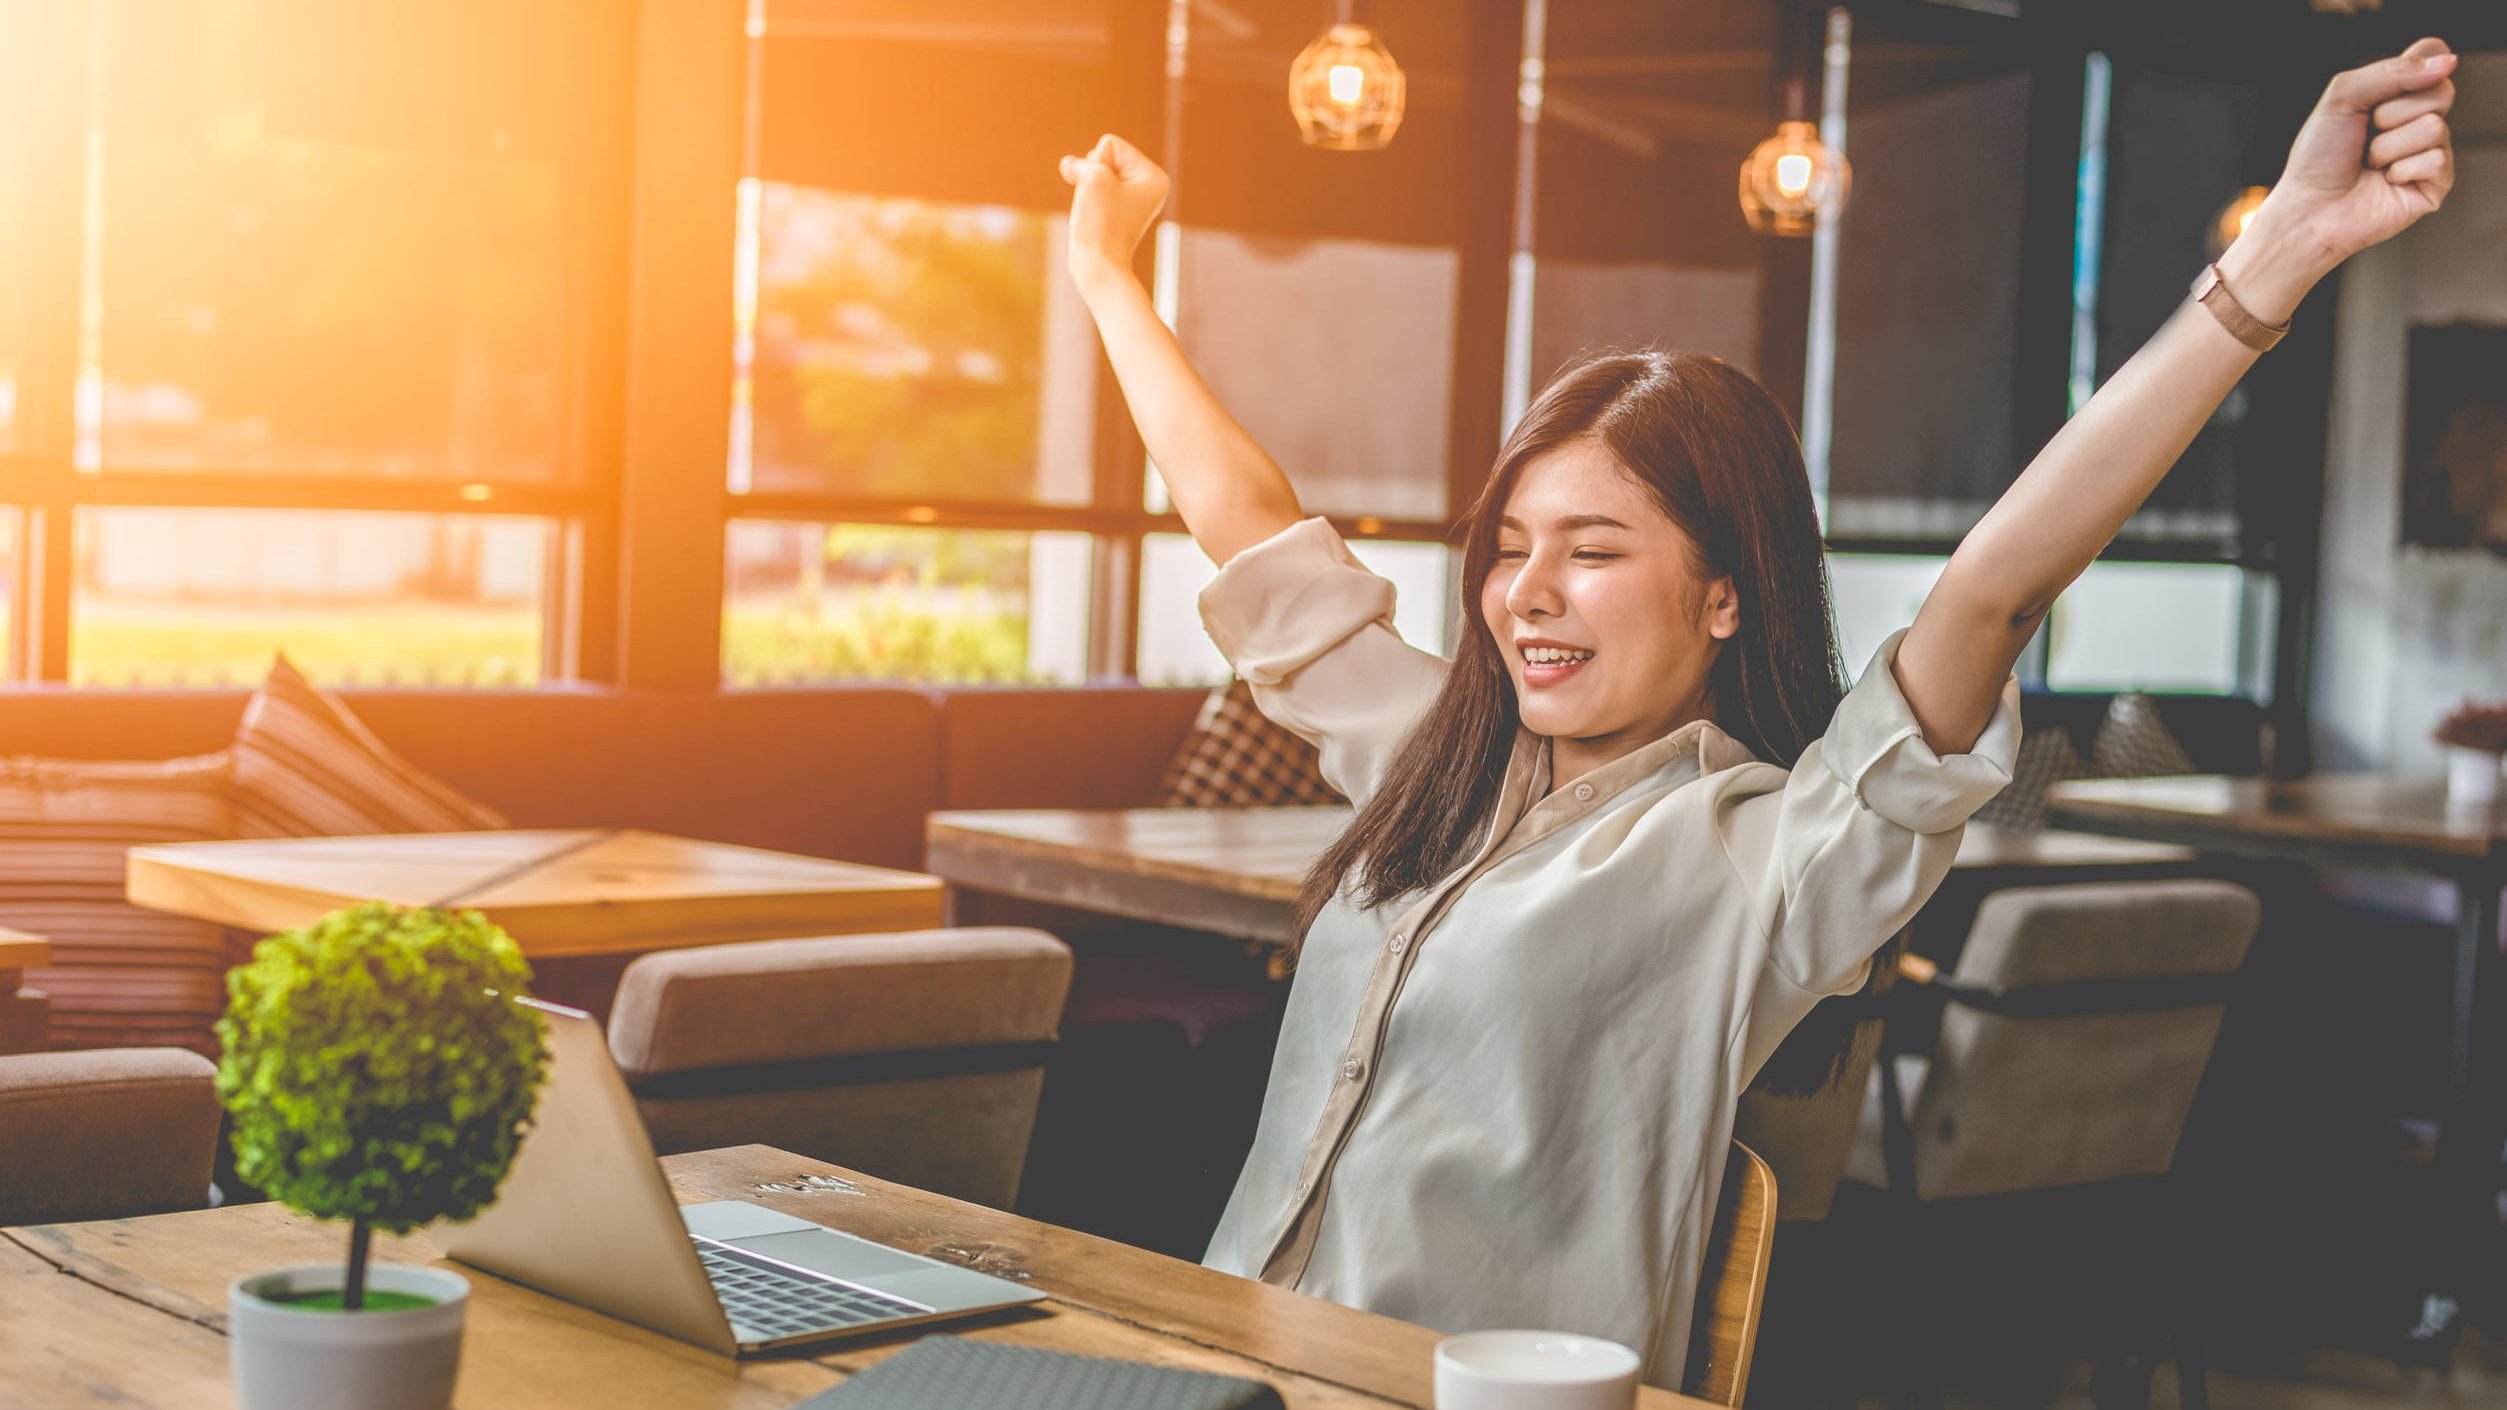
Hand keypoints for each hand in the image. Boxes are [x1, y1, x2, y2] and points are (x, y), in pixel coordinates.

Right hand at [1060, 134, 1169, 288]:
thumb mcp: (1093, 177)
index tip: (1105, 196)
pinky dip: (1085, 197)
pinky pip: (1093, 187)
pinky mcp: (1117, 209)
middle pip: (1103, 156)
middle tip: (1100, 205)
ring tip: (1095, 211)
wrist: (1098, 266)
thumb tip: (1070, 166)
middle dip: (1092, 175)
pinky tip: (1090, 215)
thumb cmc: (1100, 223)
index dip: (1097, 166)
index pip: (1110, 145)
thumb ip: (1081, 162)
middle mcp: (1148, 185)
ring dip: (1087, 187)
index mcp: (1153, 176)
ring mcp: (1132, 198)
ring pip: (1095, 172)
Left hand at [2259, 37, 2457, 267]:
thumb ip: (2390, 72)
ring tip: (2370, 163)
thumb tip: (2448, 61)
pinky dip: (2400, 171)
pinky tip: (2385, 182)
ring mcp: (2433, 149)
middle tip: (2367, 134)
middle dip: (2392, 113)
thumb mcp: (2342, 98)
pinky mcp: (2438, 182)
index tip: (2379, 92)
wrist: (2309, 208)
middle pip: (2442, 89)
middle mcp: (2420, 116)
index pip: (2433, 53)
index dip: (2415, 66)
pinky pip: (2437, 160)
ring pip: (2435, 126)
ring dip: (2388, 147)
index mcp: (2399, 91)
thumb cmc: (2319, 155)